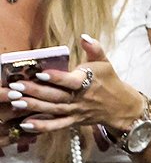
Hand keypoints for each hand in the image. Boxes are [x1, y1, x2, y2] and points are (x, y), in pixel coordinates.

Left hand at [5, 35, 143, 137]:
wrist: (122, 107)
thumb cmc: (110, 81)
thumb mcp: (105, 62)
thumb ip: (95, 48)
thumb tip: (85, 37)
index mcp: (87, 83)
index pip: (70, 81)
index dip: (56, 78)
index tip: (41, 73)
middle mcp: (80, 99)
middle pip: (56, 96)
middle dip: (36, 92)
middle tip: (17, 87)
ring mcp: (76, 112)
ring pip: (53, 110)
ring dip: (34, 107)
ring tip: (16, 101)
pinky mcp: (74, 121)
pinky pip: (57, 125)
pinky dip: (42, 126)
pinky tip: (27, 124)